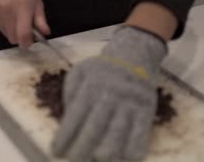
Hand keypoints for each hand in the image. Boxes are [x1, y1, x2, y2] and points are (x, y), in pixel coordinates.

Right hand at [0, 0, 50, 47]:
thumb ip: (40, 17)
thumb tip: (45, 33)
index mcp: (22, 7)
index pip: (23, 34)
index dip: (27, 43)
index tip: (29, 43)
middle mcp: (7, 11)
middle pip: (12, 38)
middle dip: (19, 37)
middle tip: (23, 27)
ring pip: (4, 33)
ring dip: (10, 29)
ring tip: (12, 14)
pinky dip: (2, 22)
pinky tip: (3, 9)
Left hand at [51, 26, 166, 161]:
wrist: (135, 52)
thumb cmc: (102, 67)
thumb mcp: (80, 71)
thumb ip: (70, 92)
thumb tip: (66, 119)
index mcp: (91, 86)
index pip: (74, 118)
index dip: (64, 138)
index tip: (56, 152)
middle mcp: (110, 96)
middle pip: (94, 131)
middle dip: (80, 151)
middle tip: (73, 159)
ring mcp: (130, 104)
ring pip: (116, 137)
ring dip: (104, 154)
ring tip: (94, 158)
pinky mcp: (146, 110)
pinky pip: (141, 137)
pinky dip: (130, 151)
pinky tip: (121, 157)